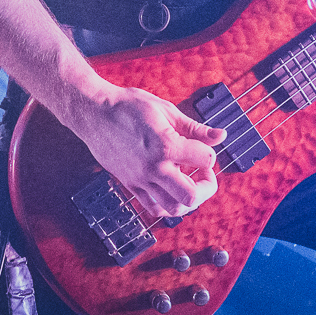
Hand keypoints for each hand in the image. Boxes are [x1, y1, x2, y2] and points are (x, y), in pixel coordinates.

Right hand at [72, 84, 227, 218]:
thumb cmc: (129, 106)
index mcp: (166, 145)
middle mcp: (154, 168)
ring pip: (173, 208)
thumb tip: (221, 136)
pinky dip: (167, 204)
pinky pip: (152, 207)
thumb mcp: (166, 111)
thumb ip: (195, 128)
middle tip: (204, 174)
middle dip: (206, 187)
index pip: (206, 159)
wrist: (94, 112)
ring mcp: (140, 180)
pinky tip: (170, 189)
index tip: (204, 148)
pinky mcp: (129, 184)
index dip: (211, 153)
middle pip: (192, 196)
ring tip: (188, 182)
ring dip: (188, 199)